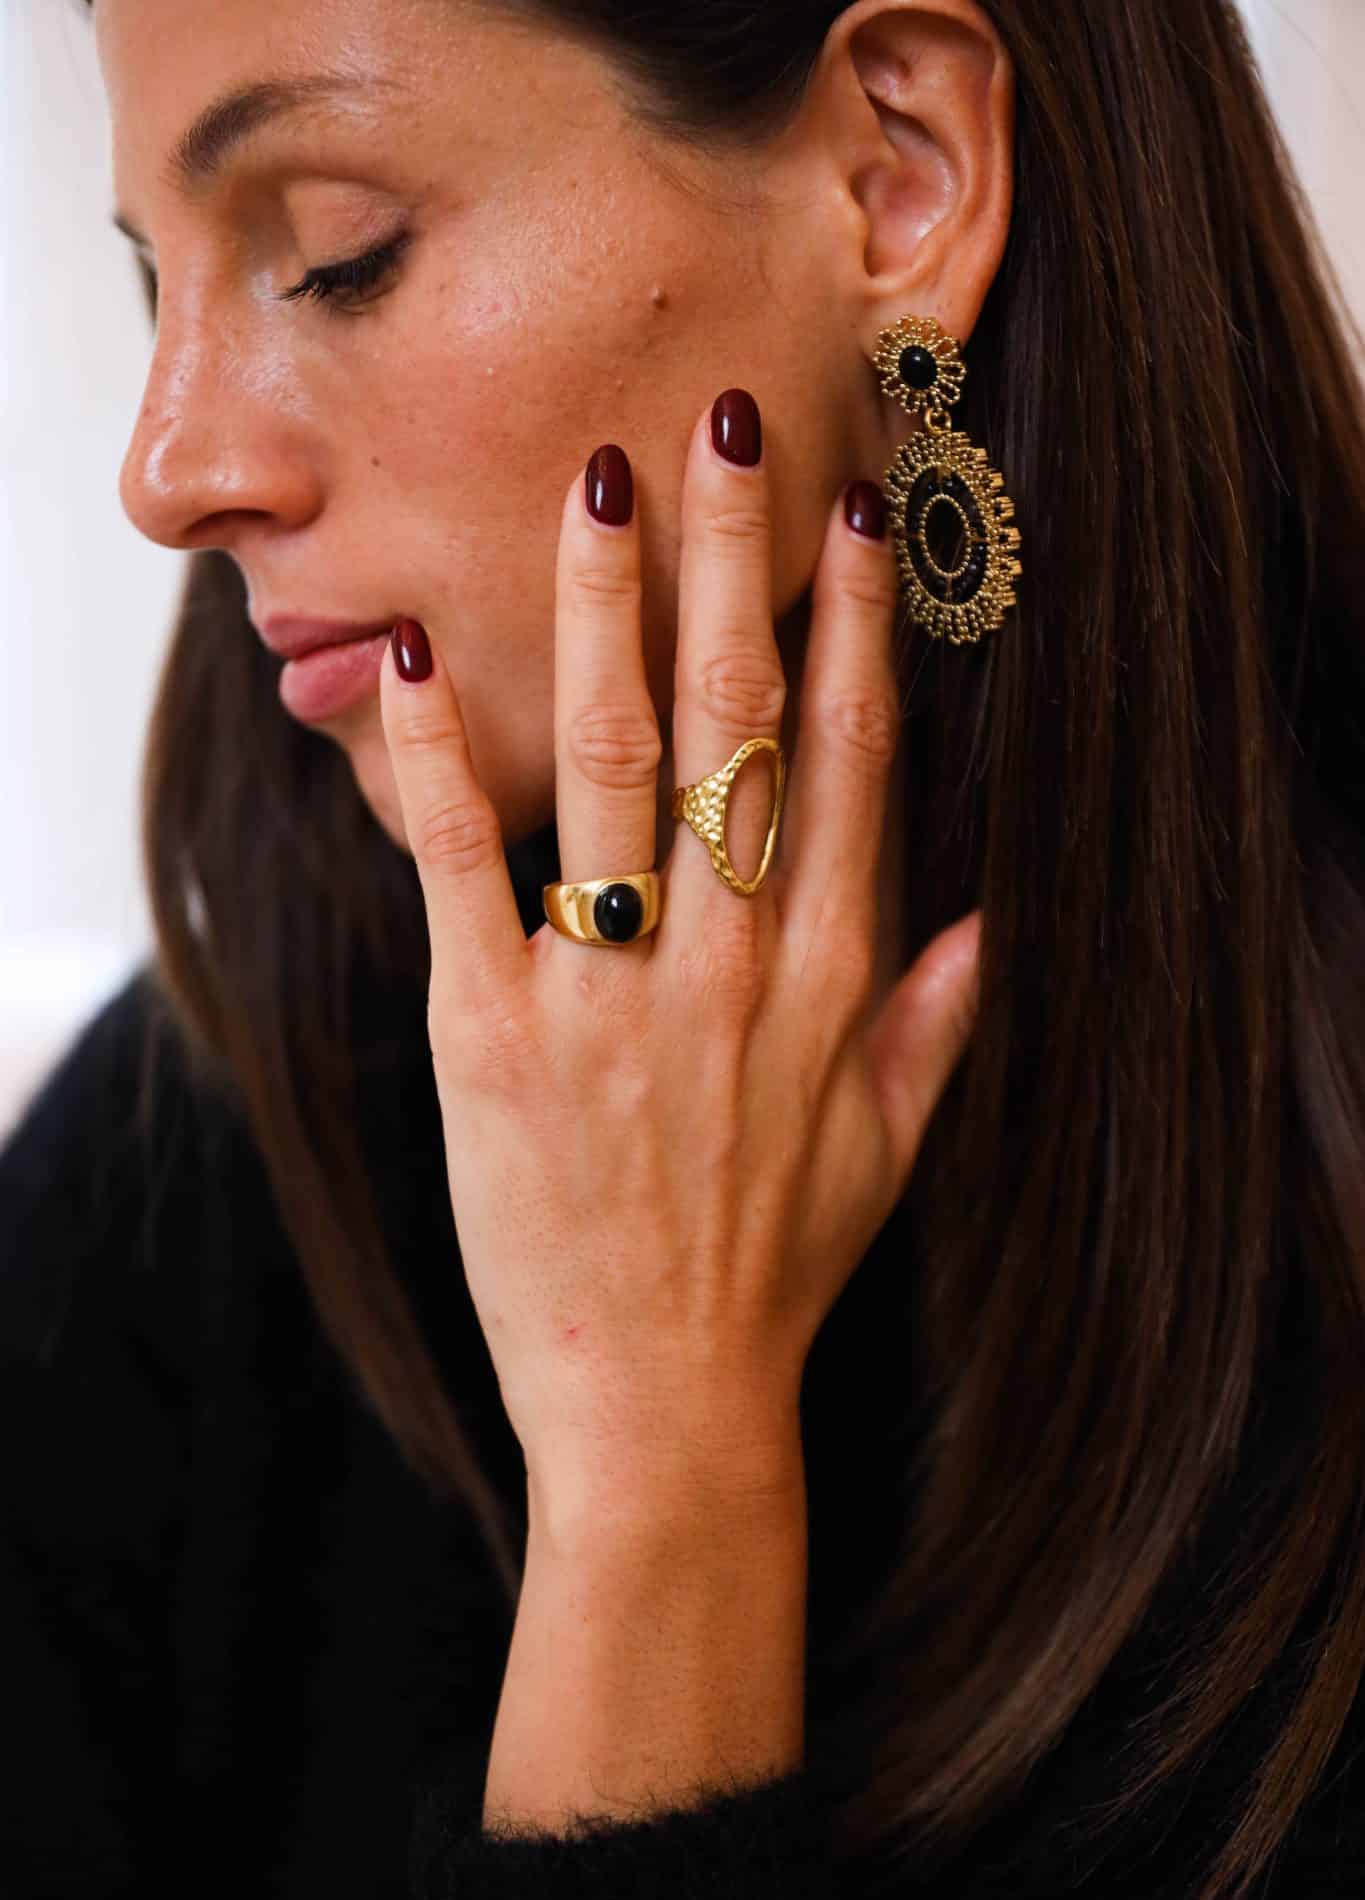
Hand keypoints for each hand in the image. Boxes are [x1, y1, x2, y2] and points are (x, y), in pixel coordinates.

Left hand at [378, 389, 981, 1518]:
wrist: (664, 1401)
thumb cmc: (777, 1268)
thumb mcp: (888, 1148)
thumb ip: (936, 1020)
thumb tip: (986, 919)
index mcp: (833, 974)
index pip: (851, 757)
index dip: (851, 621)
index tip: (846, 508)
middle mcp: (732, 960)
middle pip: (739, 718)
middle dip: (731, 556)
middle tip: (721, 421)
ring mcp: (611, 991)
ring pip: (612, 760)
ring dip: (603, 610)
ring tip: (593, 484)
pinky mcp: (494, 1034)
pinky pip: (464, 868)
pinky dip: (435, 761)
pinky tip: (412, 662)